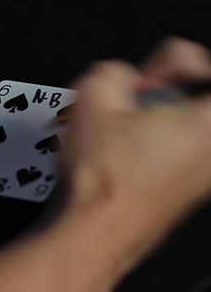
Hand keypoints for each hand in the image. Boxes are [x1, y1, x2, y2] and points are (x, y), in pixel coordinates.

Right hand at [63, 37, 210, 271]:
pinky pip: (177, 154)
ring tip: (119, 132)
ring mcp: (202, 177)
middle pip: (195, 103)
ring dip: (154, 120)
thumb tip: (122, 78)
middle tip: (132, 103)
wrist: (93, 230)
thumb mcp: (92, 96)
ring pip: (184, 129)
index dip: (180, 62)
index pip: (207, 72)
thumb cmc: (100, 179)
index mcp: (204, 123)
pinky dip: (152, 145)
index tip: (159, 72)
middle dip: (159, 94)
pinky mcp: (186, 193)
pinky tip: (119, 155)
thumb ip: (114, 71)